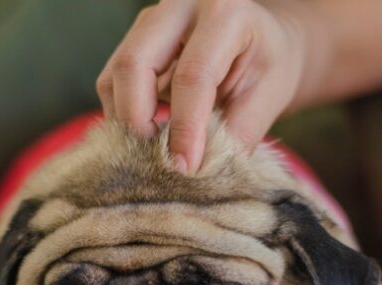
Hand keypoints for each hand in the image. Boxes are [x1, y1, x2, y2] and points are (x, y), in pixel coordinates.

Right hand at [96, 0, 328, 173]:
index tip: (186, 167)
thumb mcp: (267, 98)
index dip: (186, 127)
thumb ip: (236, 133)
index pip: (193, 75)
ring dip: (127, 121)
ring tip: (153, 150)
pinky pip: (112, 82)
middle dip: (138, 120)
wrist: (262, 42)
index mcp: (225, 12)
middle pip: (134, 64)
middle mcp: (180, 7)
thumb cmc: (268, 67)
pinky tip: (148, 134)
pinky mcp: (135, 42)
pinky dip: (123, 115)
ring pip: (115, 75)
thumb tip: (201, 172)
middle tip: (157, 159)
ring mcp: (152, 22)